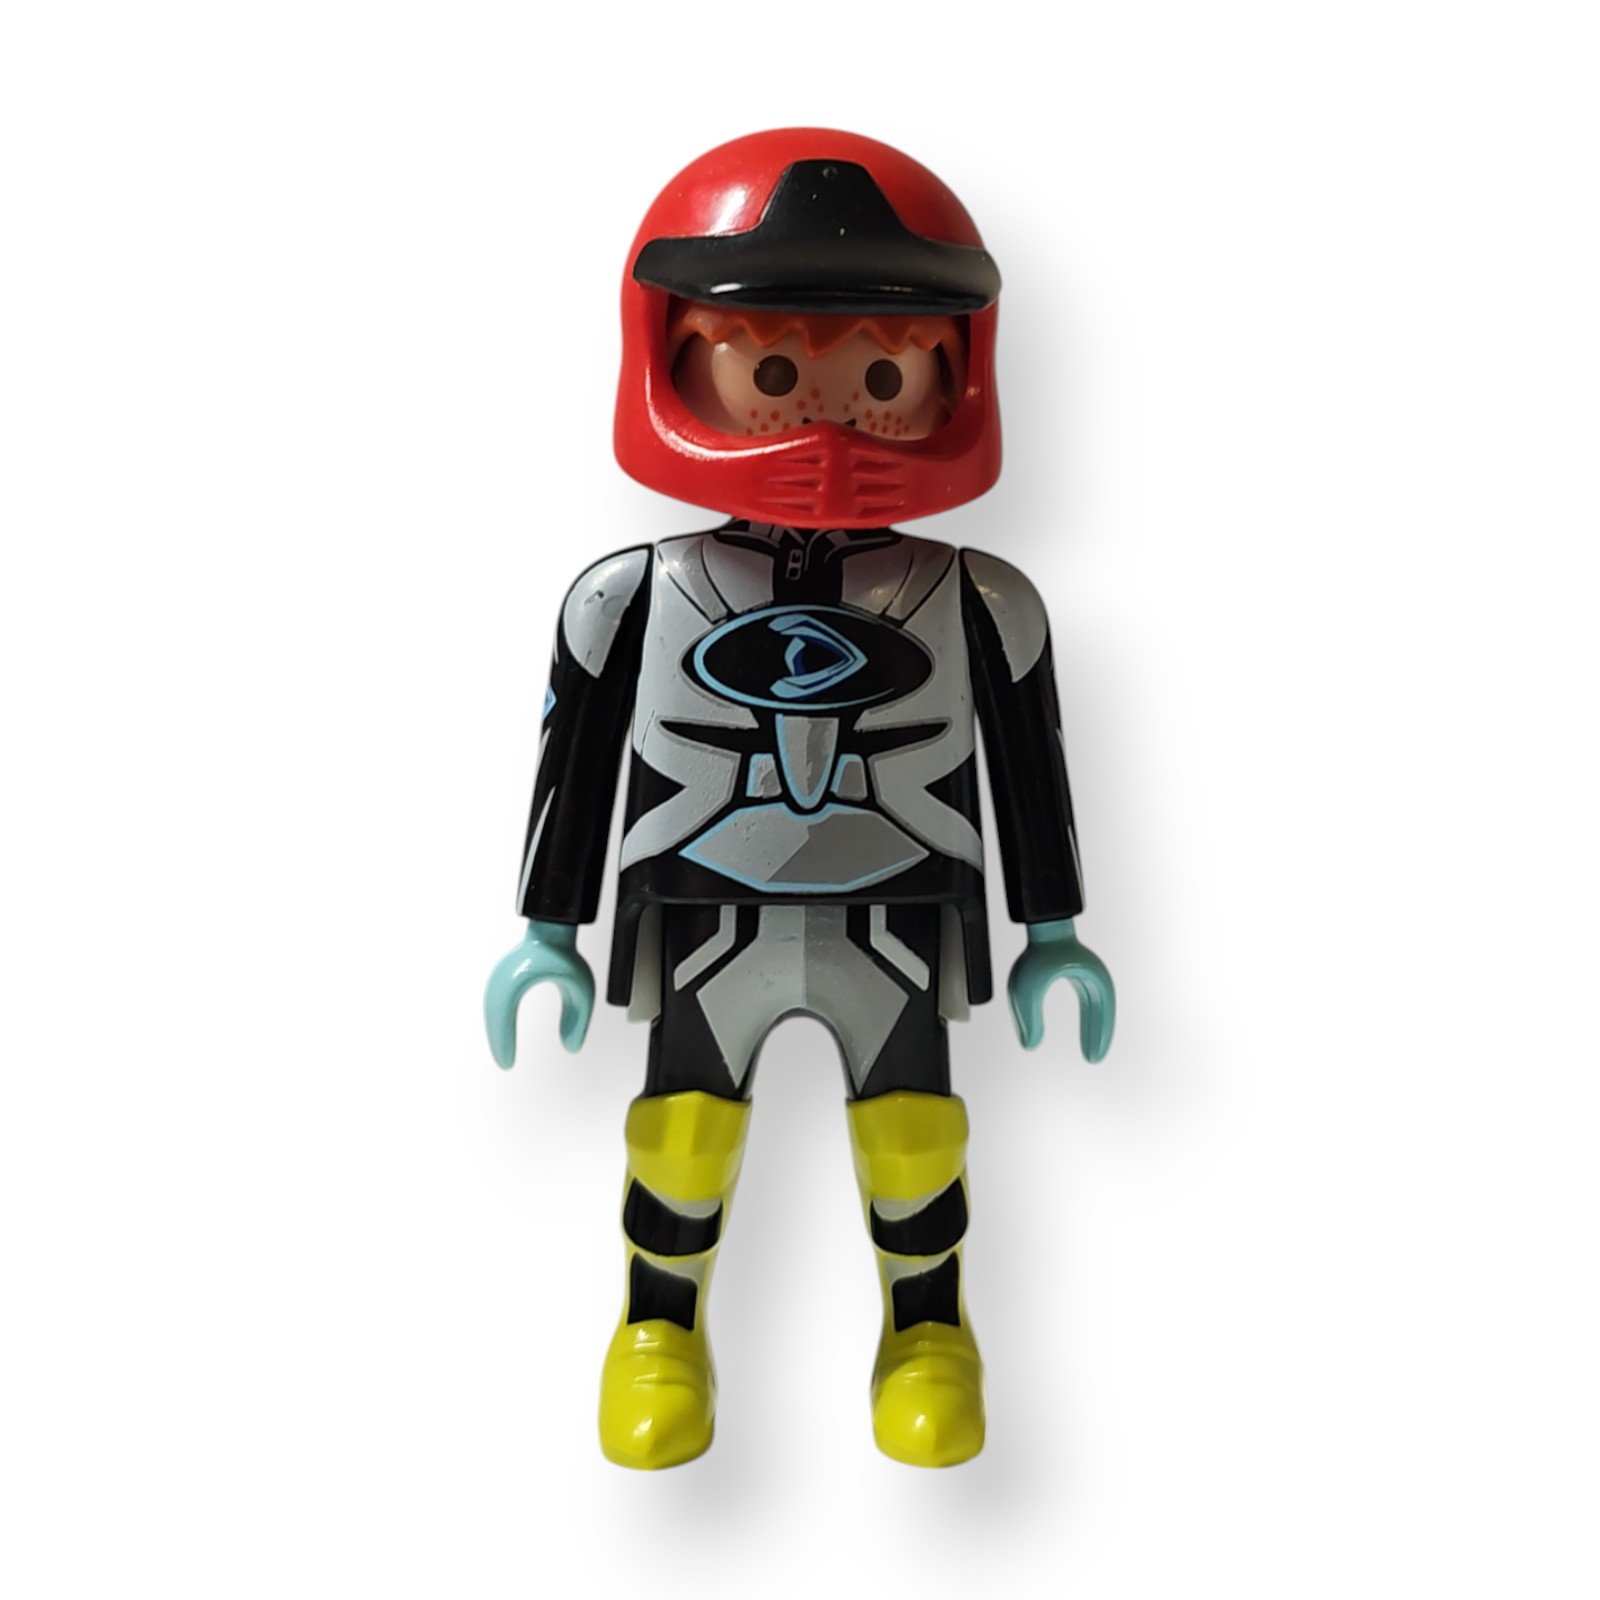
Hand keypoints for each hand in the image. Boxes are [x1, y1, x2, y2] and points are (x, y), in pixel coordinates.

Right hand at [483, 920, 593, 1067]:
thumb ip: (579, 1018)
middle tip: (505, 1063)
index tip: (508, 1061)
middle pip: (493, 1012)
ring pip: (492, 1009)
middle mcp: (505, 973)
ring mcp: (500, 974)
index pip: (503, 1013)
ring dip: (497, 1032)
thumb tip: (571, 1047)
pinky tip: (505, 1037)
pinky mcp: (503, 977)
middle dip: (498, 1040)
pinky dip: (499, 1023)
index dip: (503, 1040)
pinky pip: (497, 1005)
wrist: (553, 930)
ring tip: (504, 1055)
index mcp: (522, 973)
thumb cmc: (565, 954)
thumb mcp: (581, 989)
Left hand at [1007, 918, 1114, 1061]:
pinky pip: (1087, 1003)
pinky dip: (1088, 1019)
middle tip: (1093, 1059)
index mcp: (1092, 980)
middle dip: (1098, 1037)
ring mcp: (1085, 975)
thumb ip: (1028, 1018)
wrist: (1040, 927)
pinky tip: (1084, 1032)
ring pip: (1096, 1010)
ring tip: (1090, 1052)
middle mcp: (1093, 977)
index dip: (1099, 1037)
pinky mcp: (1076, 973)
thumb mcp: (1027, 990)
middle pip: (1102, 1014)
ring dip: (1094, 1029)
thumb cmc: (1038, 953)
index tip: (1093, 1058)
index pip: (1102, 1014)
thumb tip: (1030, 1045)